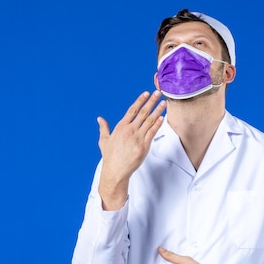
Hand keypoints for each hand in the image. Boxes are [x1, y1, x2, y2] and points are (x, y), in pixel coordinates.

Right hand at [97, 91, 165, 209]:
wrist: (115, 170)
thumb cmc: (110, 156)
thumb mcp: (104, 140)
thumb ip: (103, 128)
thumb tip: (99, 119)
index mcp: (121, 127)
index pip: (132, 110)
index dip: (140, 100)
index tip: (146, 93)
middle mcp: (129, 130)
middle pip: (143, 112)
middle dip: (151, 101)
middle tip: (158, 93)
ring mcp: (137, 137)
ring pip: (150, 121)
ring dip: (158, 111)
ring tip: (163, 103)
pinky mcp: (144, 146)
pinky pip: (152, 132)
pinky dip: (158, 124)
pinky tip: (162, 117)